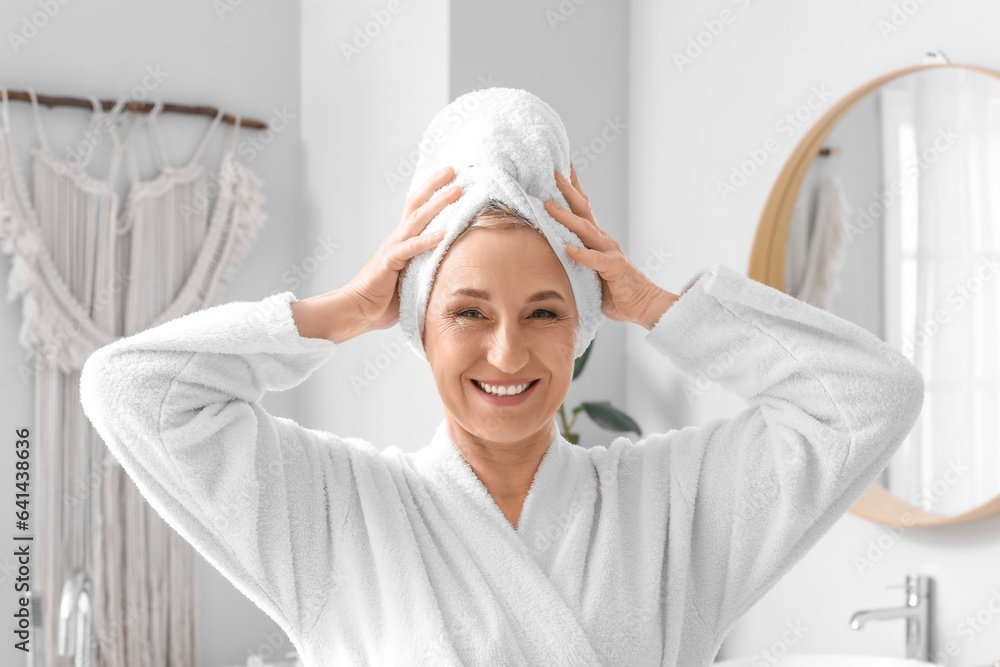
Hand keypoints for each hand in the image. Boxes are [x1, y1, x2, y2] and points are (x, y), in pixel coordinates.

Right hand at [341, 166, 461, 331]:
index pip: (417, 211)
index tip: (450, 180)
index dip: (432, 194)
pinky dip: (427, 240)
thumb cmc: (381, 302)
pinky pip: (411, 248)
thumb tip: (450, 272)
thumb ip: (426, 271)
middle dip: (435, 186)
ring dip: (438, 203)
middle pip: (416, 204)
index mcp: (401, 243)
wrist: (355, 312)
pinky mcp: (389, 262)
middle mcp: (396, 240)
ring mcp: (392, 248)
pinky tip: (444, 233)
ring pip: (417, 219)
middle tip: (455, 171)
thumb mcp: (411, 282)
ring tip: (457, 190)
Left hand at [543, 163, 674, 328]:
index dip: (572, 188)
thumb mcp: (589, 271)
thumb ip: (575, 259)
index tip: (560, 168)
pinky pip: (596, 260)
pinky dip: (582, 254)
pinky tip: (568, 248)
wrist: (643, 304)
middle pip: (583, 209)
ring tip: (549, 205)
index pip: (583, 208)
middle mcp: (603, 240)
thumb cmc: (614, 290)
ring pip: (585, 230)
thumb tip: (551, 254)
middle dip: (567, 190)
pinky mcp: (614, 268)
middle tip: (553, 172)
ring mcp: (610, 252)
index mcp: (597, 239)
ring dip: (566, 216)